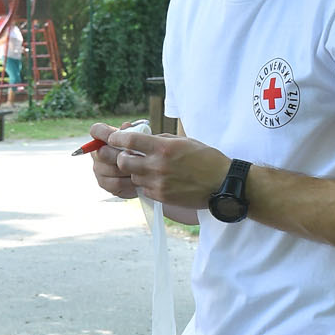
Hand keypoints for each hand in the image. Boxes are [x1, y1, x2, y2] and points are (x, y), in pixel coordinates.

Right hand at [88, 119, 138, 198]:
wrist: (145, 171)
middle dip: (121, 154)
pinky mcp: (104, 184)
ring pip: (111, 169)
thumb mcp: (140, 139)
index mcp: (103, 138)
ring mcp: (99, 169)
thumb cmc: (141, 151)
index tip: (116, 136)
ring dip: (128, 169)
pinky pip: (116, 183)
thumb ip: (133, 131)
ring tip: (142, 168)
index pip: (96, 130)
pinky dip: (129, 181)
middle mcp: (97, 153)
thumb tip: (126, 126)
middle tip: (136, 155)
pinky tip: (139, 179)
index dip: (104, 132)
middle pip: (102, 152)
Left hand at [100, 125, 228, 209]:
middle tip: (125, 156)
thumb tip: (142, 139)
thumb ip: (161, 140)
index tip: (112, 138)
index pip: (130, 141)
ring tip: (147, 168)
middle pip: (123, 161)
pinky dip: (145, 183)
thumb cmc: (206, 159)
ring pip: (132, 176)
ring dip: (135, 171)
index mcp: (163, 147)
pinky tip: (158, 180)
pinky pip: (143, 189)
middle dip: (120, 158)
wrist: (222, 184)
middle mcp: (157, 165)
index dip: (116, 139)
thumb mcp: (184, 141)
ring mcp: (158, 182)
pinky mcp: (161, 196)